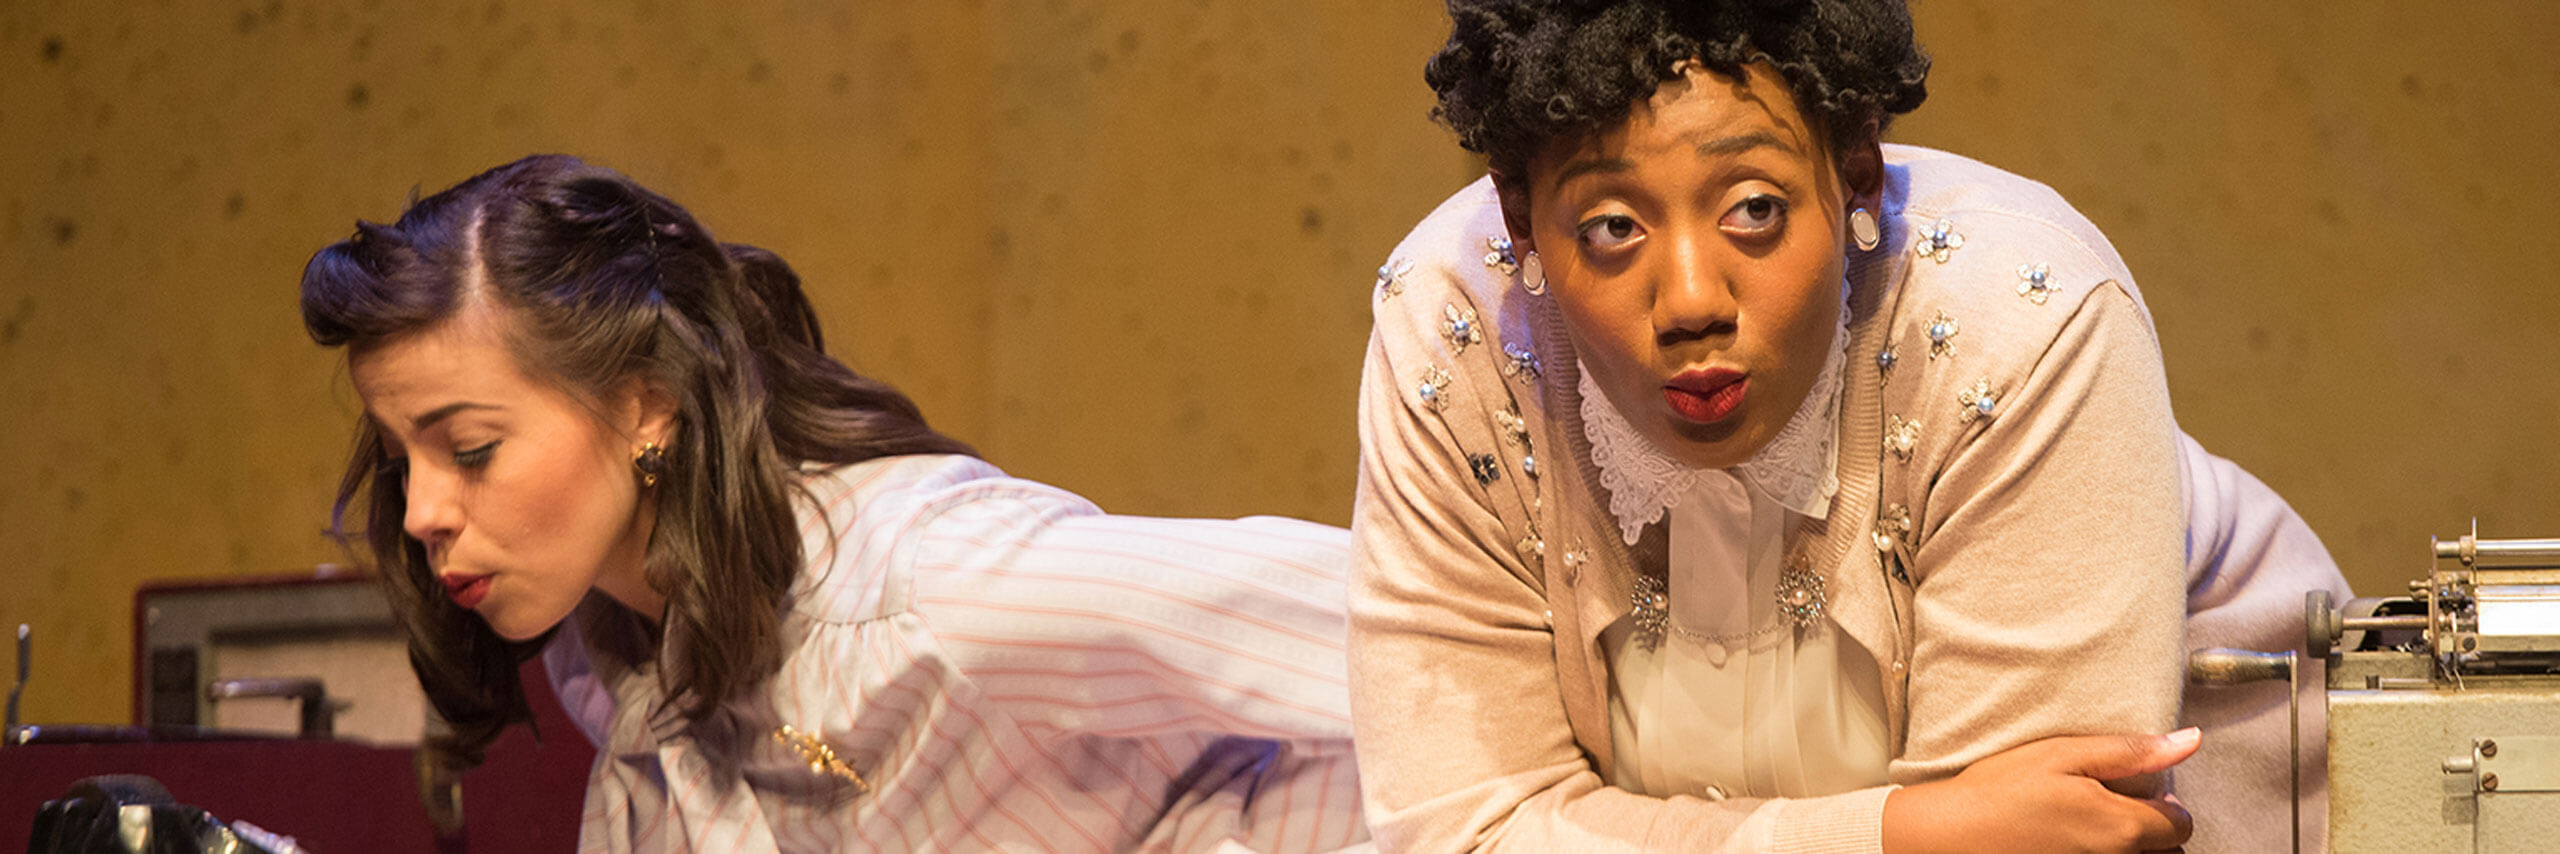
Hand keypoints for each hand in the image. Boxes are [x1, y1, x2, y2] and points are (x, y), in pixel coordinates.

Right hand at [1882, 728, 2198, 853]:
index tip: (2137, 795)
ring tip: (2091, 830)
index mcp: (2120, 828)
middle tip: (2111, 812)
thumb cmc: (1999, 792)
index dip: (2166, 807)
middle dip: (2151, 834)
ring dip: (2130, 848)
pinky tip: (2072, 843)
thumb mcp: (2062, 755)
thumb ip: (2130, 752)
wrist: (1948, 835)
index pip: (2182, 826)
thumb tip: (2189, 741)